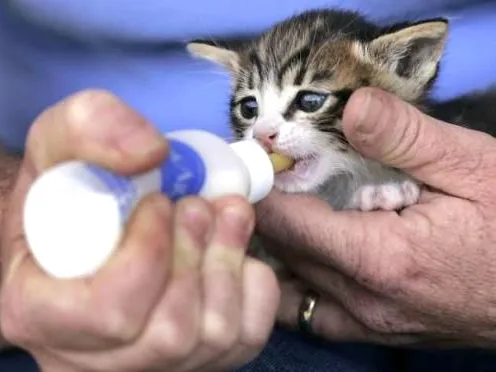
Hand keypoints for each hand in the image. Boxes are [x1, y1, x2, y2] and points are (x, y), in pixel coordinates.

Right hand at [0, 90, 279, 370]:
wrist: (86, 226)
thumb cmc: (70, 194)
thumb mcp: (59, 147)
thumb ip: (90, 128)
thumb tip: (152, 152)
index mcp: (42, 314)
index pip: (110, 313)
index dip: (149, 252)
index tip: (161, 201)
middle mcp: (95, 357)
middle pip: (169, 333)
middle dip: (196, 254)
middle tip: (200, 205)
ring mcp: (151, 364)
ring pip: (213, 337)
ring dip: (228, 261)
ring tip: (224, 216)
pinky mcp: (199, 360)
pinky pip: (247, 336)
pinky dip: (251, 285)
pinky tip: (231, 253)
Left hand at [256, 87, 495, 347]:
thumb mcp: (471, 166)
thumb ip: (405, 137)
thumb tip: (350, 107)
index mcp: (381, 257)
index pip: (287, 223)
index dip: (260, 189)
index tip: (253, 162)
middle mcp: (365, 300)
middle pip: (283, 254)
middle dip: (263, 214)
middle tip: (263, 177)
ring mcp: (370, 325)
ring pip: (291, 288)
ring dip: (275, 250)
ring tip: (279, 212)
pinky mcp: (377, 334)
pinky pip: (313, 314)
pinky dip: (298, 284)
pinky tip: (303, 258)